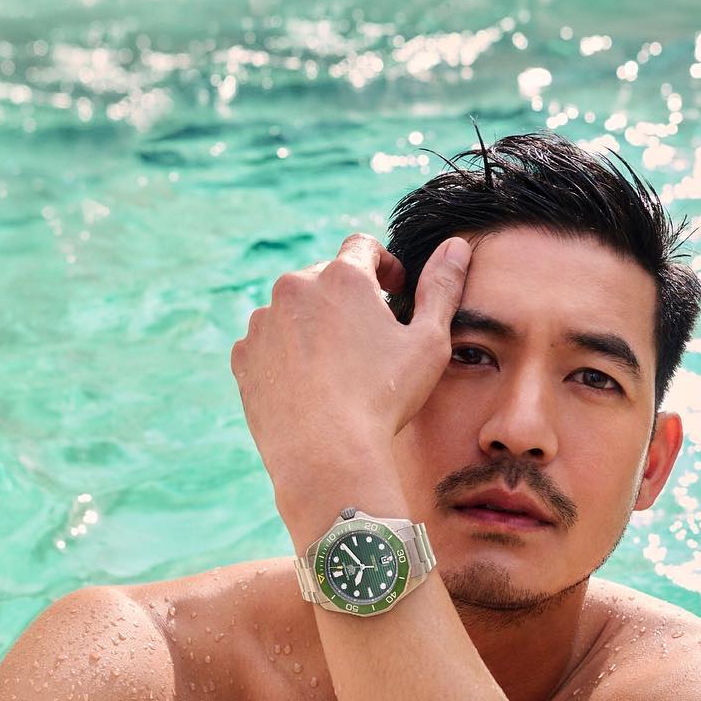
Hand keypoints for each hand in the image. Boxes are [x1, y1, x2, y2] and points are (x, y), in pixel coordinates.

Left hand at [229, 233, 472, 501]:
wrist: (325, 455)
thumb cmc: (384, 399)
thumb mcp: (429, 343)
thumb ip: (441, 288)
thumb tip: (456, 245)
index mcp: (342, 277)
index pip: (362, 247)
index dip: (384, 266)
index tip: (394, 291)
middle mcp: (294, 288)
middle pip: (324, 278)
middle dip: (346, 299)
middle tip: (366, 338)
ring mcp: (263, 322)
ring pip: (293, 311)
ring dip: (312, 326)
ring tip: (335, 367)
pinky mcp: (244, 356)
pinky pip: (267, 343)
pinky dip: (285, 355)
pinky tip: (307, 385)